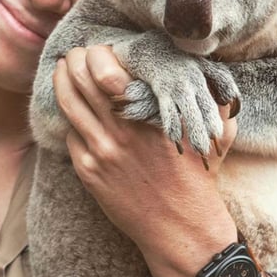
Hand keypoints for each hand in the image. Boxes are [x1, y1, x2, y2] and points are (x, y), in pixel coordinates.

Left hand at [54, 45, 238, 276]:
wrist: (181, 227)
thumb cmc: (200, 176)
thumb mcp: (215, 132)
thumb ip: (210, 98)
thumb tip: (206, 69)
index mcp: (152, 113)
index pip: (107, 68)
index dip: (97, 53)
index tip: (98, 49)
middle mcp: (122, 129)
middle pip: (80, 80)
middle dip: (72, 60)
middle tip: (73, 54)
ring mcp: (101, 150)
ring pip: (68, 104)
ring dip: (61, 82)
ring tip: (61, 71)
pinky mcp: (88, 170)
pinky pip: (70, 134)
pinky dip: (71, 119)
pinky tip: (74, 110)